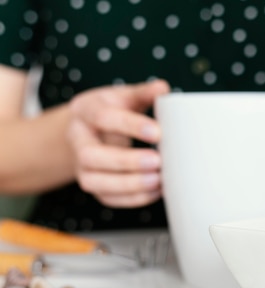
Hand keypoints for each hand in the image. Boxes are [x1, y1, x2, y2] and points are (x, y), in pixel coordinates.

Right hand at [66, 80, 170, 207]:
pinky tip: (156, 191)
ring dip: (128, 185)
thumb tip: (163, 88)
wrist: (92, 128)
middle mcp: (77, 139)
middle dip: (125, 161)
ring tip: (158, 180)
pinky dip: (132, 199)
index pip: (103, 118)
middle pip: (90, 155)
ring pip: (94, 182)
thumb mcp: (125, 95)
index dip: (131, 126)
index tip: (158, 133)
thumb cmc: (114, 110)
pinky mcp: (93, 184)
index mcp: (85, 111)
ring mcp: (81, 165)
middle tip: (157, 161)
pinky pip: (107, 198)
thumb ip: (144, 92)